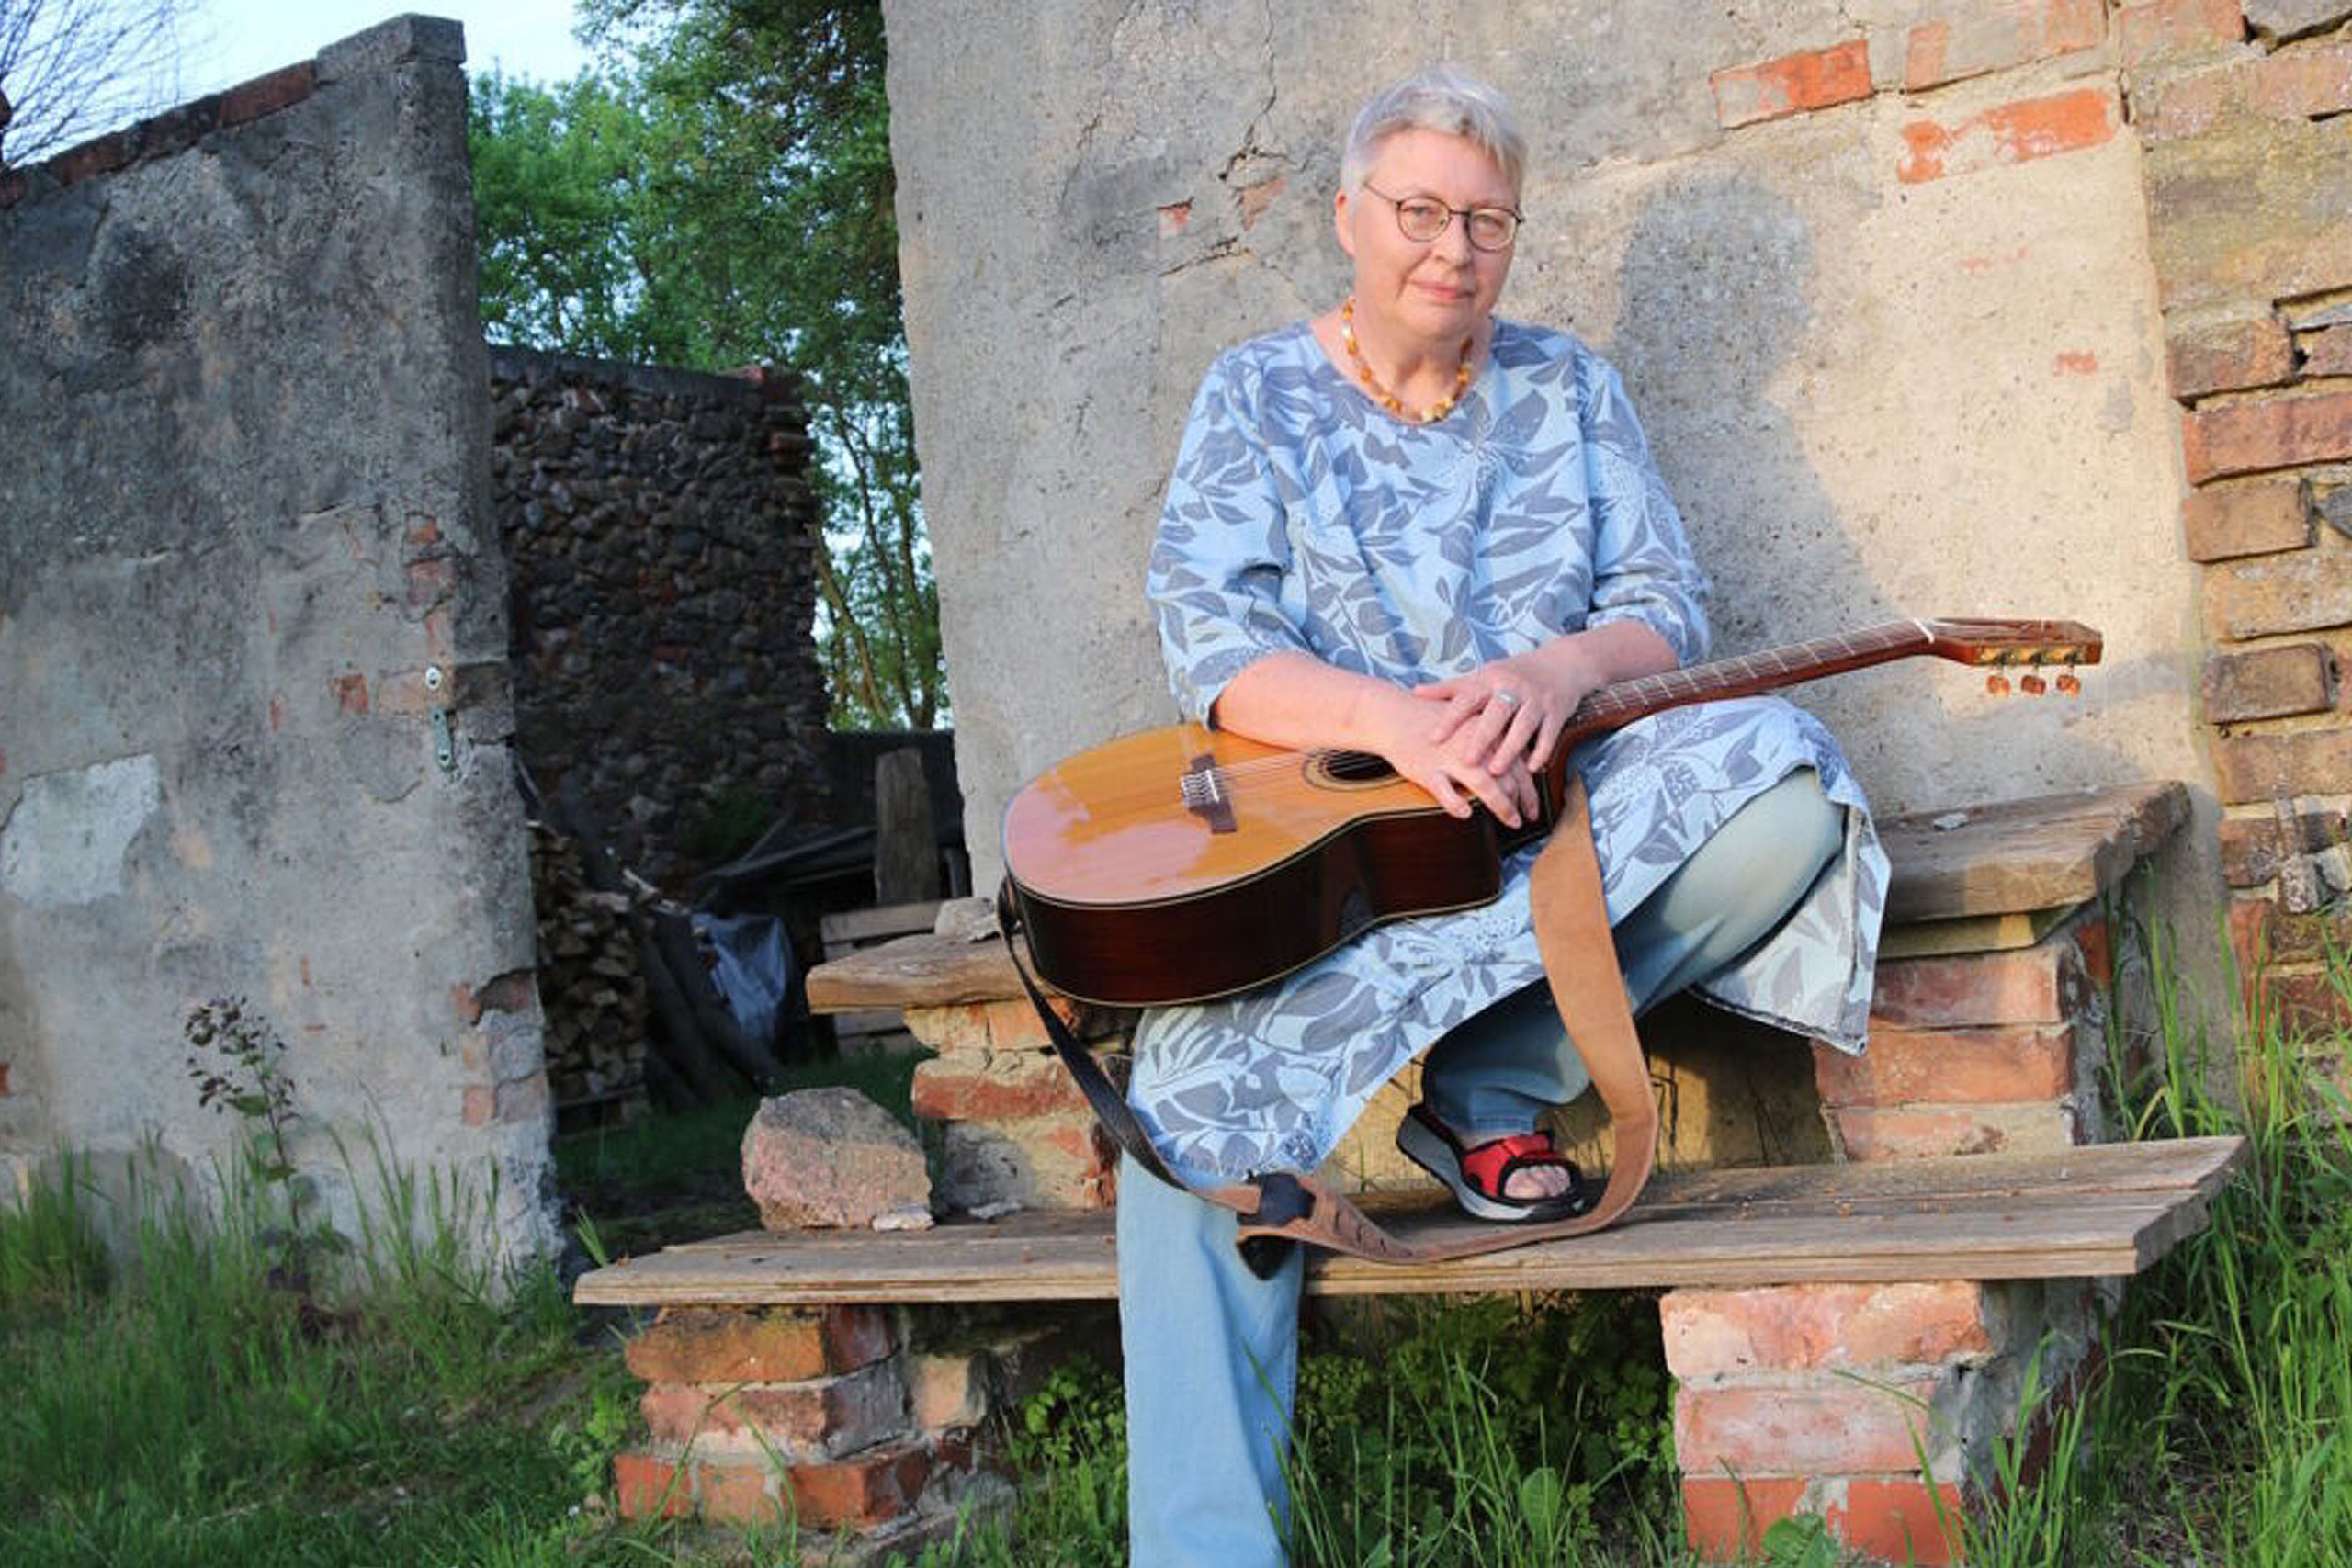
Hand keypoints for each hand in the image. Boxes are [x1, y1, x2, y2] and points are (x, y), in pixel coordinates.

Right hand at [1355, 684, 1542, 827]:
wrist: (1394, 715)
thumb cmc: (1433, 722)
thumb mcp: (1469, 723)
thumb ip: (1492, 742)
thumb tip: (1516, 764)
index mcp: (1485, 731)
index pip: (1517, 763)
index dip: (1530, 787)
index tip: (1533, 805)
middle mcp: (1473, 745)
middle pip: (1508, 777)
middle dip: (1523, 801)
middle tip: (1528, 818)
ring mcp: (1450, 758)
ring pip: (1485, 786)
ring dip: (1502, 807)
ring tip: (1511, 822)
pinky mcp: (1427, 770)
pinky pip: (1445, 791)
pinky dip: (1457, 804)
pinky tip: (1466, 814)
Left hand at [1415, 642, 1607, 781]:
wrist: (1563, 664)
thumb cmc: (1513, 674)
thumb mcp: (1483, 676)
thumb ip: (1451, 688)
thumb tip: (1415, 691)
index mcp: (1491, 679)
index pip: (1467, 699)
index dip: (1450, 719)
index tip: (1434, 738)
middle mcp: (1514, 688)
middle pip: (1496, 714)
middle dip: (1481, 738)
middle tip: (1465, 761)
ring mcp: (1537, 699)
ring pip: (1523, 726)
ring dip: (1509, 749)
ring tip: (1495, 770)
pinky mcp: (1557, 712)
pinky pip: (1549, 734)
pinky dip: (1541, 751)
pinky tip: (1532, 768)